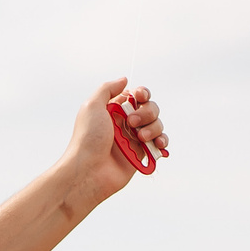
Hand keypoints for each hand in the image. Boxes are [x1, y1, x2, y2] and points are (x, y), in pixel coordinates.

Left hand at [65, 78, 167, 197]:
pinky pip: (159, 144)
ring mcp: (134, 139)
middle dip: (147, 112)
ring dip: (153, 127)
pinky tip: (158, 144)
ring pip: (157, 125)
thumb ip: (107, 89)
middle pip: (150, 108)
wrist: (88, 170)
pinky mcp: (141, 155)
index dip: (143, 94)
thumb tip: (124, 80)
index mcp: (114, 110)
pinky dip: (162, 141)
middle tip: (131, 123)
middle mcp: (125, 124)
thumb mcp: (92, 106)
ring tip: (140, 137)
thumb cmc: (87, 139)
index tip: (140, 97)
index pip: (136, 96)